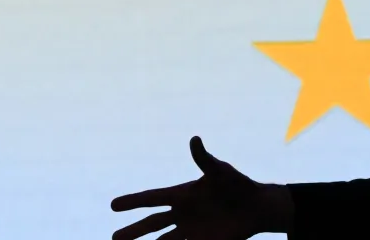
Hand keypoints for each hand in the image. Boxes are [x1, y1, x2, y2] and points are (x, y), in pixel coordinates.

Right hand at [111, 136, 292, 239]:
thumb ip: (205, 159)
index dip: (132, 201)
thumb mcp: (220, 171)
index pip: (151, 198)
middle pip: (151, 224)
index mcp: (182, 194)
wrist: (256, 207)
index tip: (113, 205)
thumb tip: (194, 139)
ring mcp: (191, 230)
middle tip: (114, 238)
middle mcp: (182, 214)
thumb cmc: (237, 185)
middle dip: (133, 232)